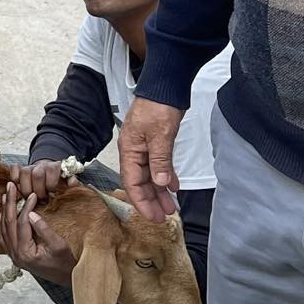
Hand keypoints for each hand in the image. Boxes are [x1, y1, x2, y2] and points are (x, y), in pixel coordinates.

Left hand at [0, 183, 75, 281]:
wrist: (66, 280)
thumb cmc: (65, 264)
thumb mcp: (59, 246)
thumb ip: (45, 230)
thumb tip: (32, 213)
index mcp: (25, 252)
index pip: (22, 223)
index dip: (26, 206)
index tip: (32, 194)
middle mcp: (15, 255)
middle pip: (8, 223)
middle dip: (9, 203)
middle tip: (11, 185)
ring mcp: (13, 256)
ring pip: (3, 229)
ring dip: (4, 210)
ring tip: (7, 194)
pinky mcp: (15, 255)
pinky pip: (3, 236)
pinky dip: (3, 222)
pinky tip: (4, 212)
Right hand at [7, 158, 66, 207]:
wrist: (49, 174)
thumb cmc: (59, 184)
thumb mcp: (68, 184)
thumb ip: (72, 183)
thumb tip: (72, 181)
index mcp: (55, 167)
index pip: (51, 171)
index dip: (50, 185)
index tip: (51, 196)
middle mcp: (42, 165)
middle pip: (37, 174)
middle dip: (38, 190)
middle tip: (40, 200)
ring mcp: (30, 167)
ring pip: (24, 172)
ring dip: (26, 187)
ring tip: (30, 197)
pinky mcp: (20, 169)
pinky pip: (14, 168)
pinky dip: (14, 177)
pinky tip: (19, 188)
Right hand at [117, 98, 183, 220]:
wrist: (165, 86)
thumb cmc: (158, 107)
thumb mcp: (160, 134)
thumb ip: (159, 160)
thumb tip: (159, 184)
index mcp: (129, 150)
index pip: (131, 182)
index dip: (141, 201)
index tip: (152, 217)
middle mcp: (133, 151)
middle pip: (140, 182)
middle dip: (150, 200)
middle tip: (163, 217)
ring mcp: (144, 147)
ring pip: (150, 175)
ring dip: (159, 191)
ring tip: (171, 207)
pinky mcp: (155, 143)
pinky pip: (158, 165)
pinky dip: (165, 176)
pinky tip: (174, 187)